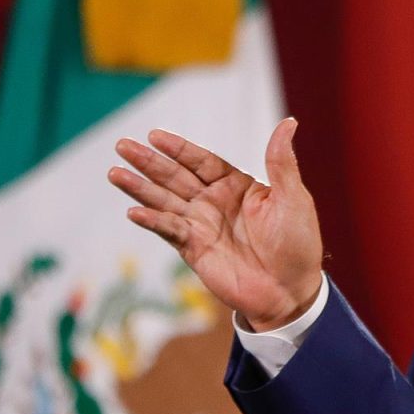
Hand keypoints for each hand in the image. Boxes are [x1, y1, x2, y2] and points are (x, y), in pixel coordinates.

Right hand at [108, 117, 324, 330]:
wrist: (291, 291)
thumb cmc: (298, 244)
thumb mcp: (293, 198)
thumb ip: (281, 162)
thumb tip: (288, 122)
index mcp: (238, 186)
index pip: (203, 161)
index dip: (179, 149)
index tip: (154, 135)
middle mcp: (215, 202)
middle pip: (176, 176)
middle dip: (149, 162)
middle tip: (122, 145)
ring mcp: (202, 225)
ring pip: (165, 201)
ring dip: (140, 188)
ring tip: (115, 172)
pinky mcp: (194, 249)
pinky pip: (170, 231)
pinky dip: (153, 221)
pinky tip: (135, 212)